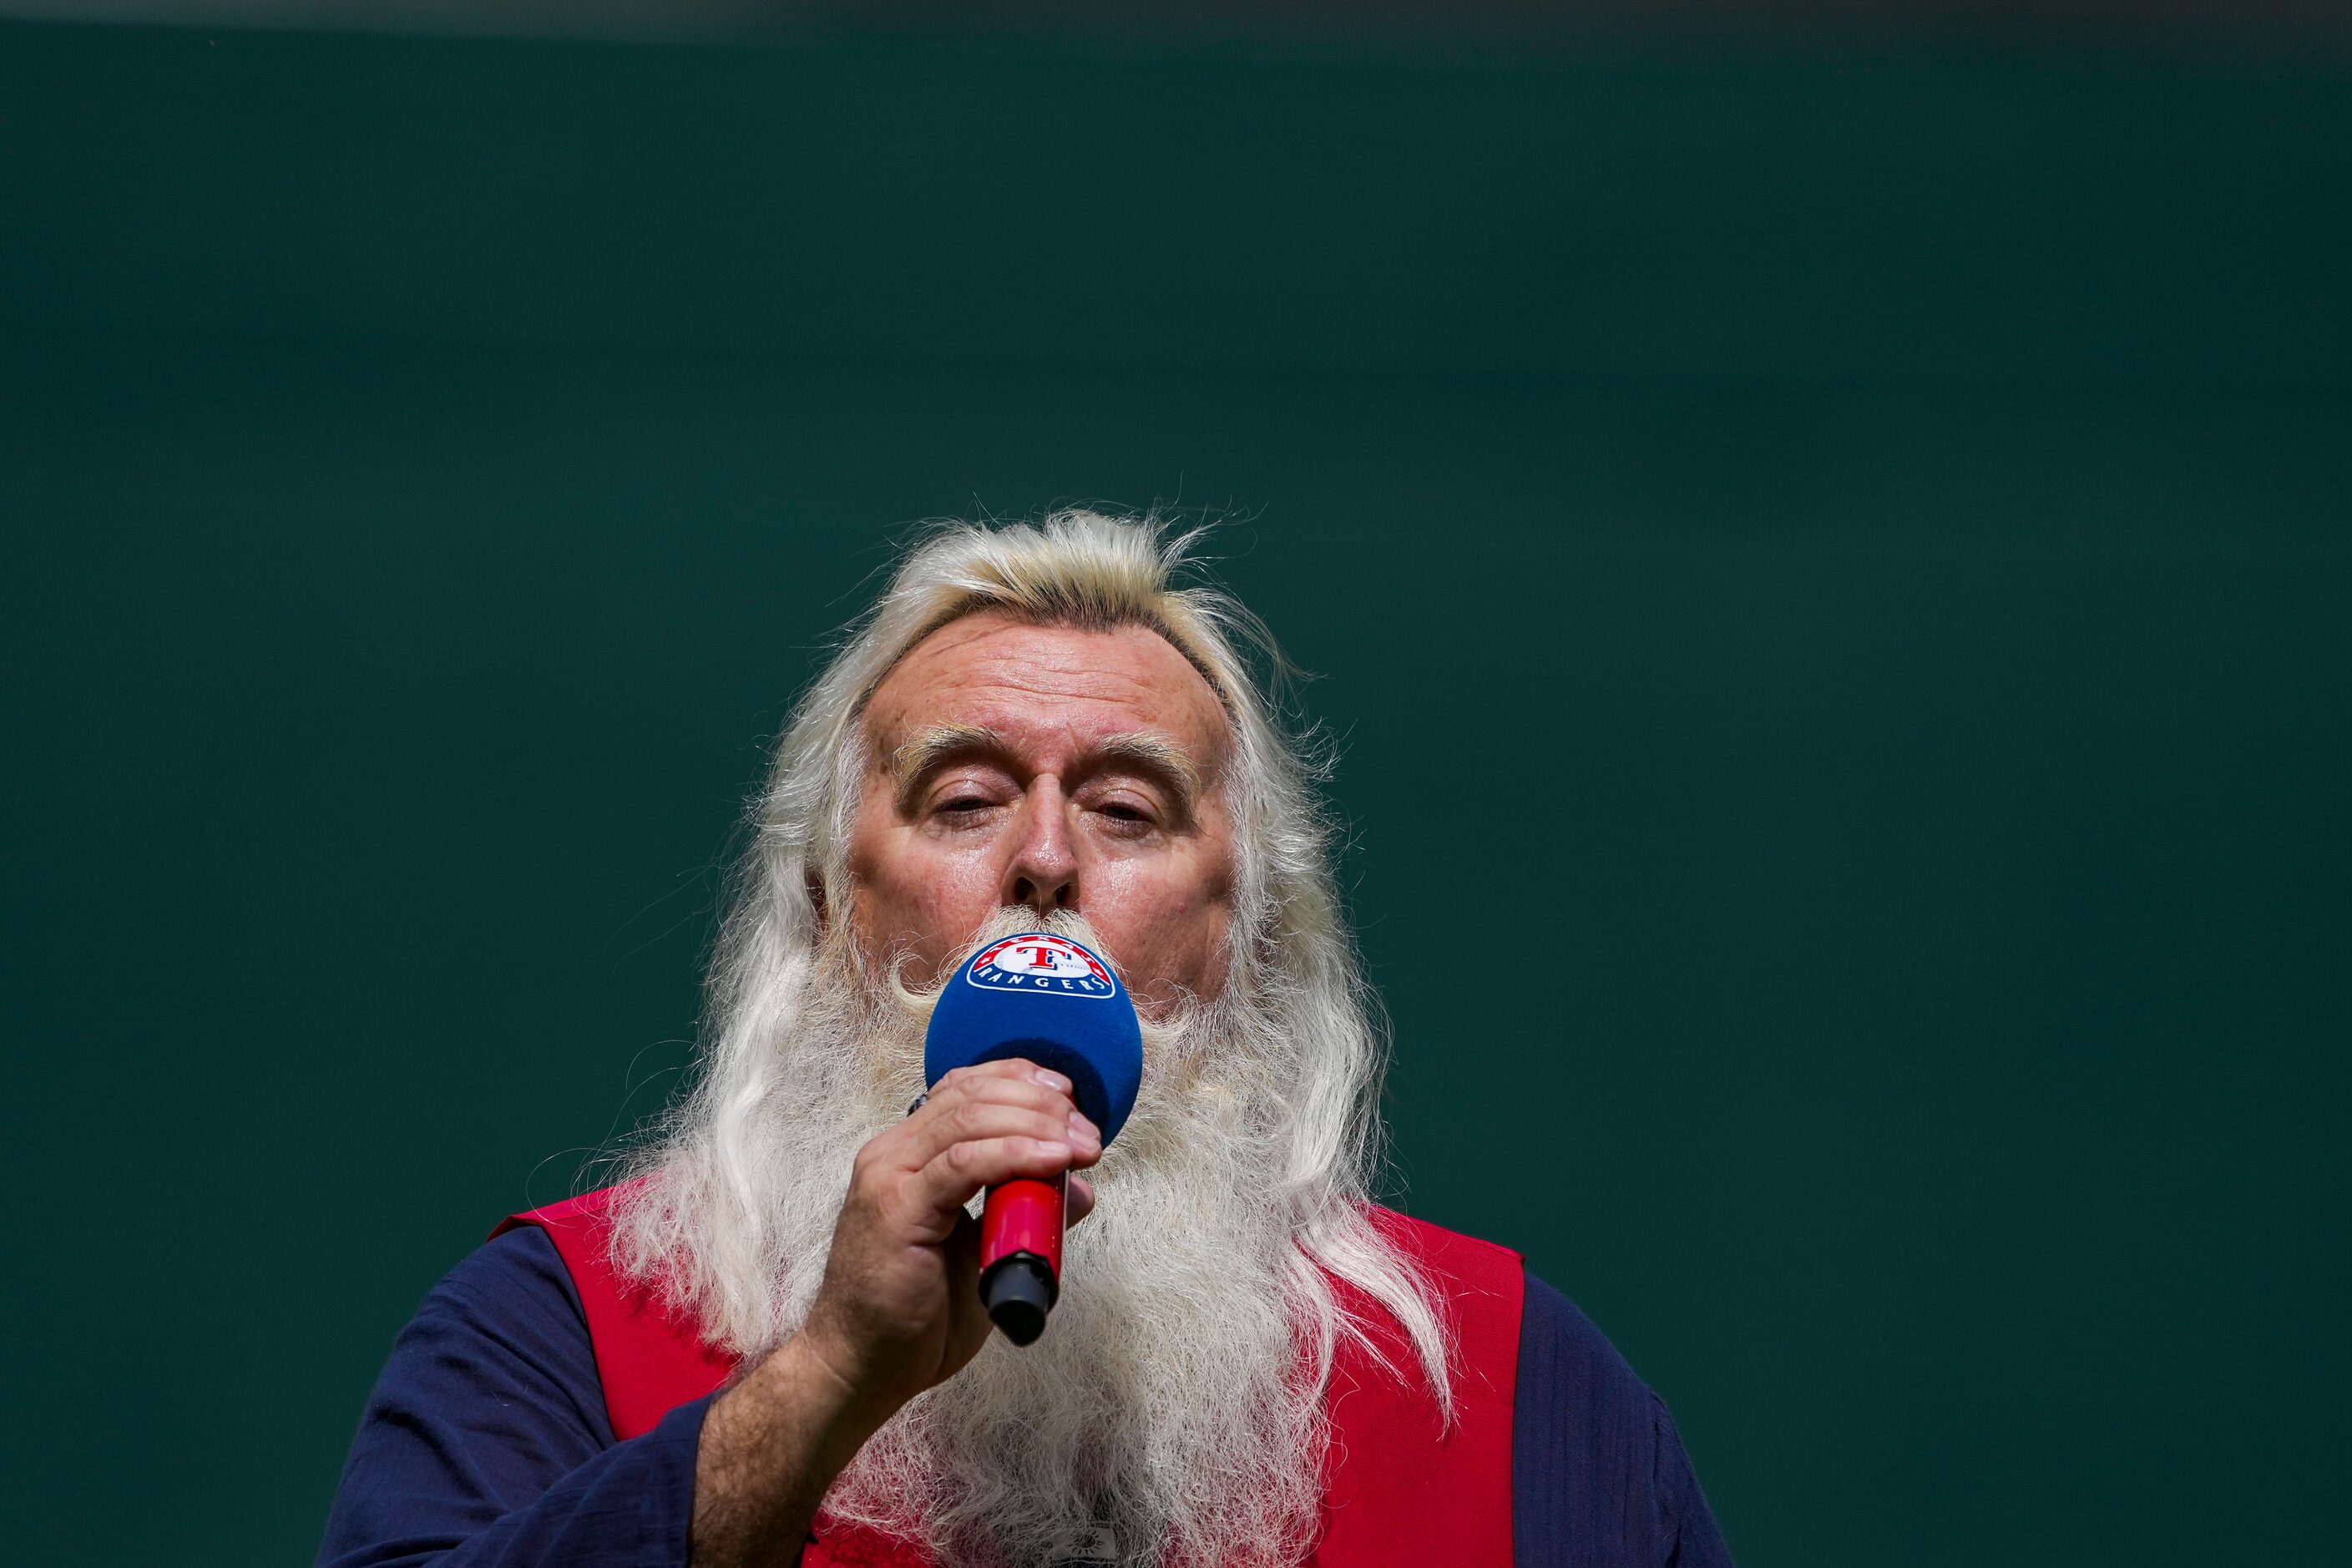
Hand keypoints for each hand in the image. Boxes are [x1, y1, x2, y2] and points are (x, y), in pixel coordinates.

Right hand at [796, 1058, 1101, 1426]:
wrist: (861, 1368)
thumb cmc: (916, 1316)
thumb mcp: (985, 1252)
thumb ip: (1025, 1212)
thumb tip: (1079, 1187)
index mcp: (907, 1154)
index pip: (965, 1088)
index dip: (1022, 1082)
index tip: (1072, 1101)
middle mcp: (892, 1154)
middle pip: (973, 1095)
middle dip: (1041, 1105)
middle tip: (1088, 1130)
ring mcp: (889, 1177)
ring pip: (970, 1118)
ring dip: (1037, 1125)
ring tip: (1081, 1144)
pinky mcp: (896, 1208)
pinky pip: (963, 1163)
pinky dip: (1016, 1154)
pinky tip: (1053, 1160)